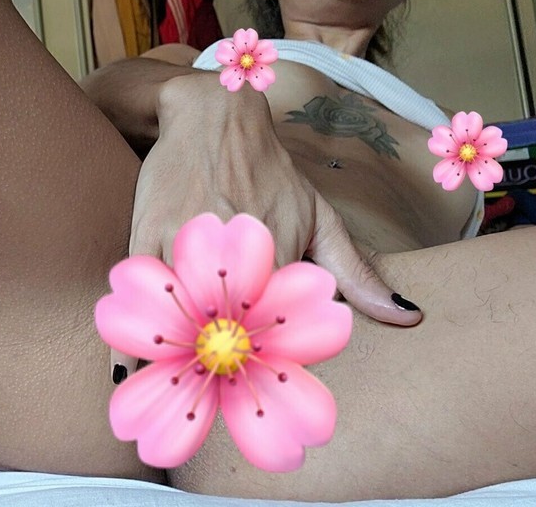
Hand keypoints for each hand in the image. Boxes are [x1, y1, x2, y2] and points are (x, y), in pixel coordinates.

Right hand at [111, 73, 421, 381]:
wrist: (211, 117)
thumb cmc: (271, 171)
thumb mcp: (320, 215)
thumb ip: (355, 272)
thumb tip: (408, 317)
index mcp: (277, 248)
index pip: (273, 327)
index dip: (263, 372)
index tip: (260, 409)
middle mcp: (229, 248)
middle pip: (220, 330)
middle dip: (214, 377)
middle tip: (209, 419)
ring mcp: (182, 240)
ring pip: (176, 313)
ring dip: (171, 362)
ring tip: (169, 405)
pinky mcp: (145, 232)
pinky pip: (138, 292)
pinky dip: (133, 333)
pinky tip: (127, 372)